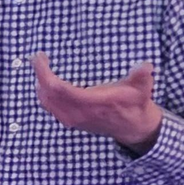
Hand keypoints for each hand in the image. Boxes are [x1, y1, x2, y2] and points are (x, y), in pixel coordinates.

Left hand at [33, 54, 163, 151]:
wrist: (134, 127)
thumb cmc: (135, 103)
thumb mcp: (142, 88)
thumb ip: (142, 76)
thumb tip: (146, 66)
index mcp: (91, 103)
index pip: (58, 88)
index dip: (44, 72)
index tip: (39, 57)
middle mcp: (78, 113)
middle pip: (47, 94)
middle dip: (39, 74)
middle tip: (38, 58)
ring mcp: (73, 119)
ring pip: (46, 101)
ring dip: (40, 84)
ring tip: (41, 68)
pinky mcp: (71, 122)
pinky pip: (49, 107)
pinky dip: (44, 94)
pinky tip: (46, 84)